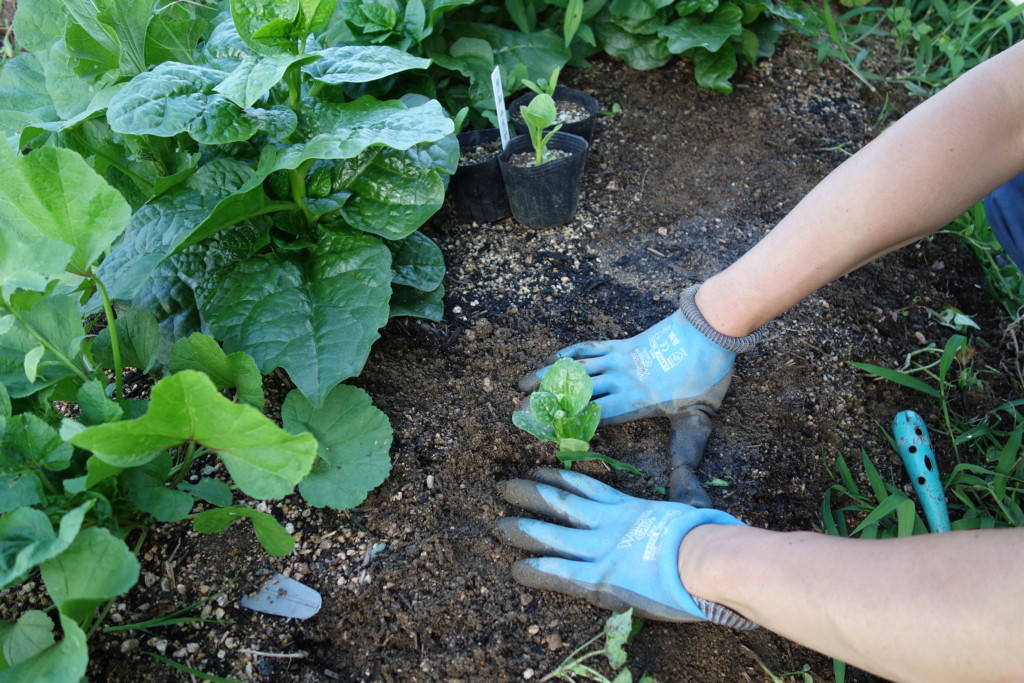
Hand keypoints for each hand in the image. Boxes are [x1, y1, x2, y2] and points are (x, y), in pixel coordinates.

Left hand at [495, 468, 755, 628]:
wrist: (705, 558)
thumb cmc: (705, 537)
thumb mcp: (688, 510)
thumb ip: (682, 505)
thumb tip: (699, 506)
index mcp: (627, 507)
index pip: (584, 486)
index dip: (558, 477)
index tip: (538, 469)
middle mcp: (607, 523)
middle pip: (559, 502)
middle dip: (529, 493)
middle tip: (503, 487)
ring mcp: (600, 548)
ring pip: (551, 533)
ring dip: (522, 528)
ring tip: (498, 524)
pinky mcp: (598, 577)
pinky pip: (559, 572)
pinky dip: (536, 570)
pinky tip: (516, 570)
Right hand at [519, 286, 756, 504]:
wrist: (709, 328)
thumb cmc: (706, 375)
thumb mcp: (699, 418)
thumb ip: (688, 449)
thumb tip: (689, 485)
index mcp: (634, 400)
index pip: (592, 416)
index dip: (565, 424)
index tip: (543, 434)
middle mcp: (619, 380)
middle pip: (574, 392)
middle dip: (544, 401)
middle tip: (518, 409)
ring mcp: (618, 359)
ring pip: (574, 369)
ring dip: (546, 376)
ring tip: (522, 383)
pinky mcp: (621, 343)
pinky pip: (588, 348)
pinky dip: (568, 354)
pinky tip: (553, 360)